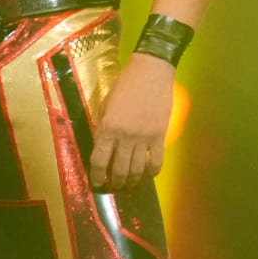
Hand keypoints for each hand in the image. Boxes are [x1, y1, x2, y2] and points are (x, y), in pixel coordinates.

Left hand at [88, 54, 174, 192]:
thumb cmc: (125, 84)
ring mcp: (144, 138)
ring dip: (132, 181)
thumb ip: (103, 125)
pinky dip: (151, 173)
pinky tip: (147, 175)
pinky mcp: (160, 137)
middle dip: (115, 183)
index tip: (97, 183)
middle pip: (118, 170)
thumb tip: (102, 146)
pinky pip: (156, 162)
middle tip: (114, 186)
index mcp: (108, 127)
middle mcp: (124, 136)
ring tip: (129, 185)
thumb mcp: (106, 104)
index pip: (99, 160)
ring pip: (136, 170)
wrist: (151, 72)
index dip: (97, 176)